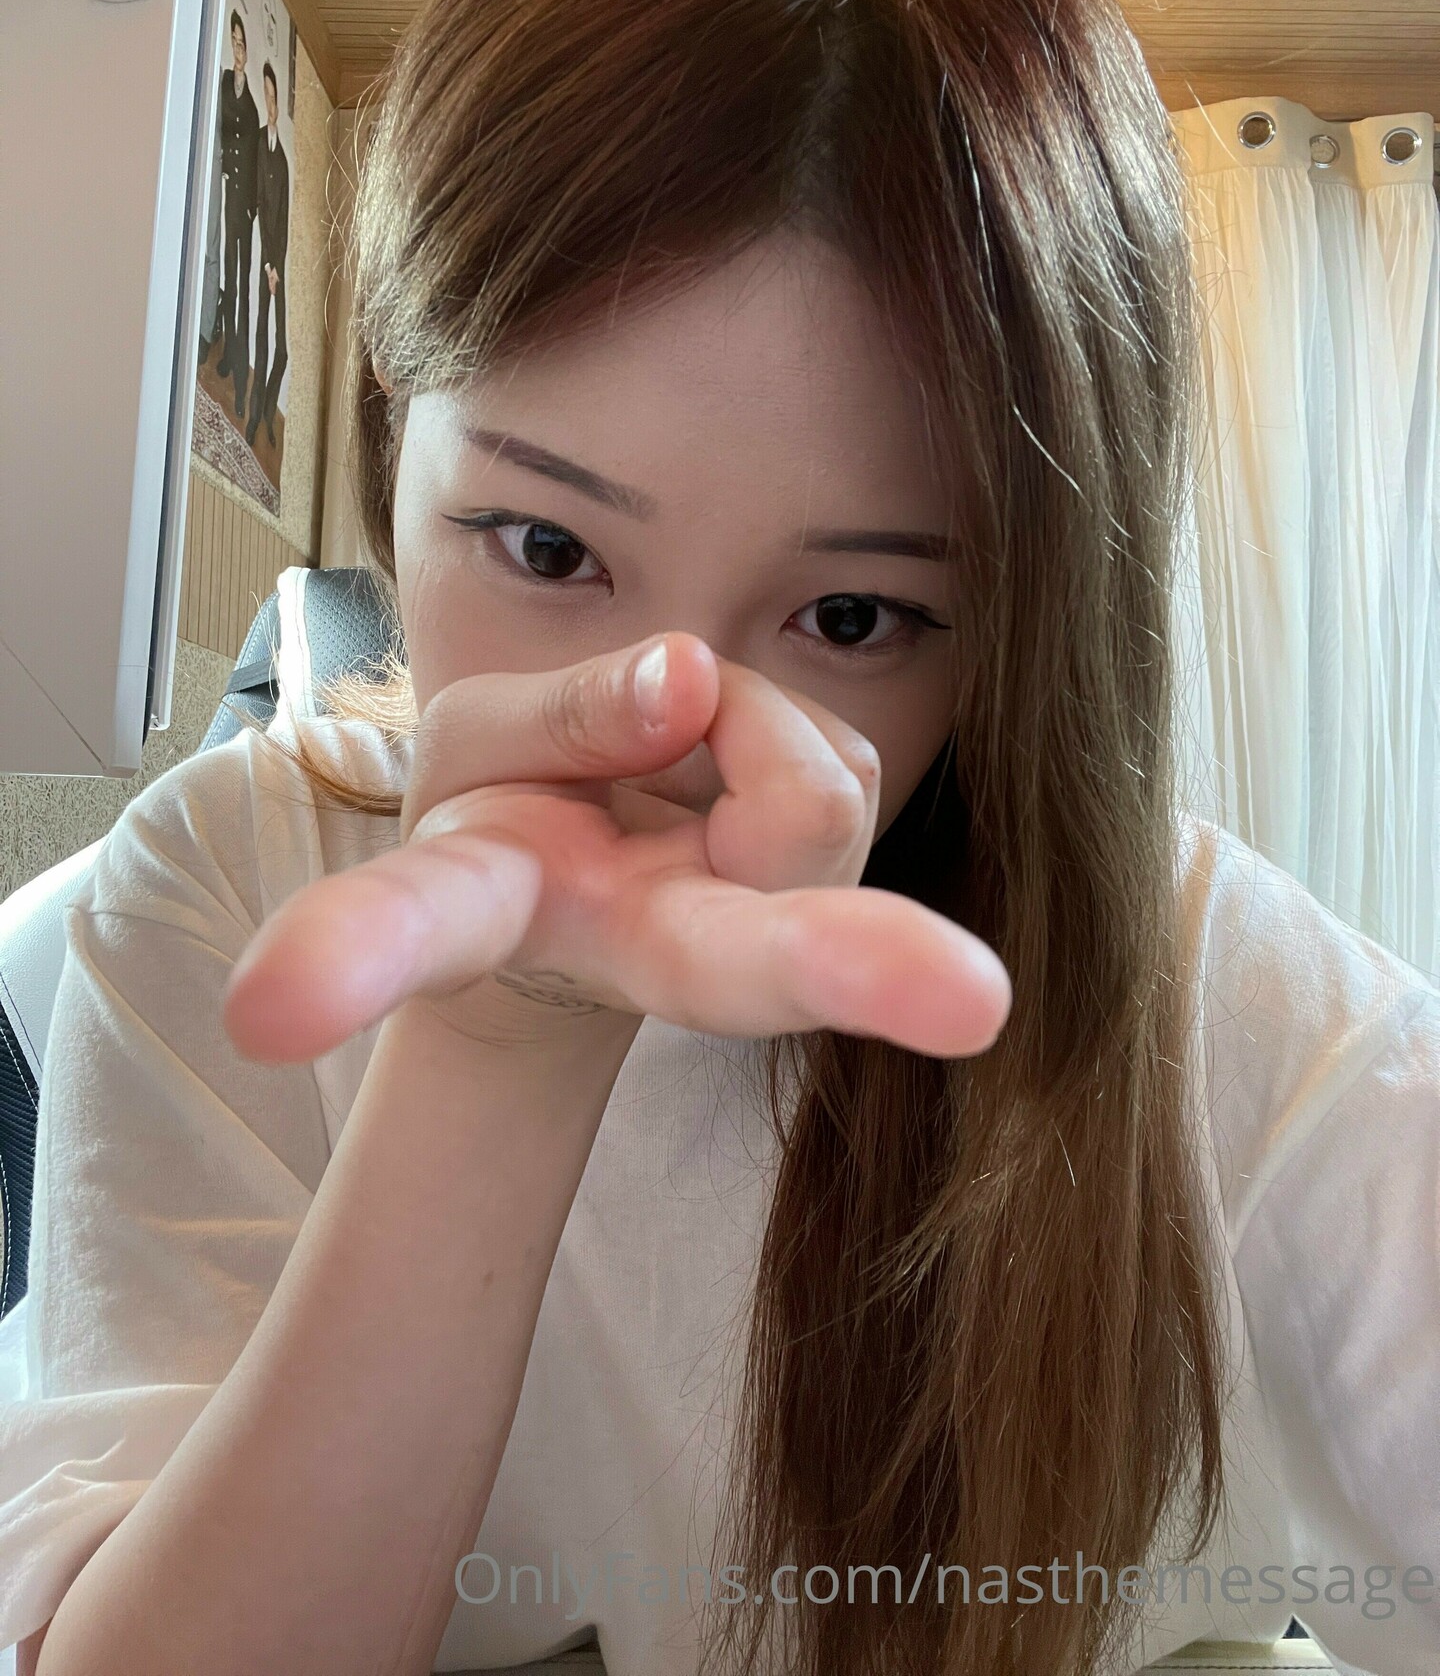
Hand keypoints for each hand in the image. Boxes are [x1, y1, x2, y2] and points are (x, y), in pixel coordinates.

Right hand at [221, 634, 1011, 1063]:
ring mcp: (752, 933)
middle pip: (737, 962)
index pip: (423, 923)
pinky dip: (782, 734)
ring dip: (744, 722)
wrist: (581, 907)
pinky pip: (845, 755)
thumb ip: (570, 712)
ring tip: (672, 741)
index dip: (351, 955)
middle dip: (848, 966)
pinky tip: (720, 772)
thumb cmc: (511, 808)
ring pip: (820, 785)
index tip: (271, 1010)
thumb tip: (693, 677)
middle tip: (971, 998)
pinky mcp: (833, 886)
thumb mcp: (487, 739)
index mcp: (499, 906)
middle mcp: (643, 946)